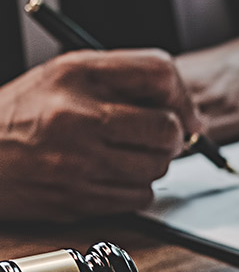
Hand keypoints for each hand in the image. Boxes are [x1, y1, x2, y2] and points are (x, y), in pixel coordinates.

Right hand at [0, 49, 201, 221]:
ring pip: (157, 166)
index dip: (182, 96)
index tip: (185, 112)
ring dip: (153, 163)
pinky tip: (112, 176)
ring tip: (125, 155)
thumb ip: (122, 81)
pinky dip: (136, 189)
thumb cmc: (21, 116)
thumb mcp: (64, 76)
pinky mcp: (78, 198)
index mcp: (77, 74)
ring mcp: (79, 161)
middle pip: (166, 127)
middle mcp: (79, 115)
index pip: (158, 72)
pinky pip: (140, 197)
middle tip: (159, 137)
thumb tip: (185, 112)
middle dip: (173, 135)